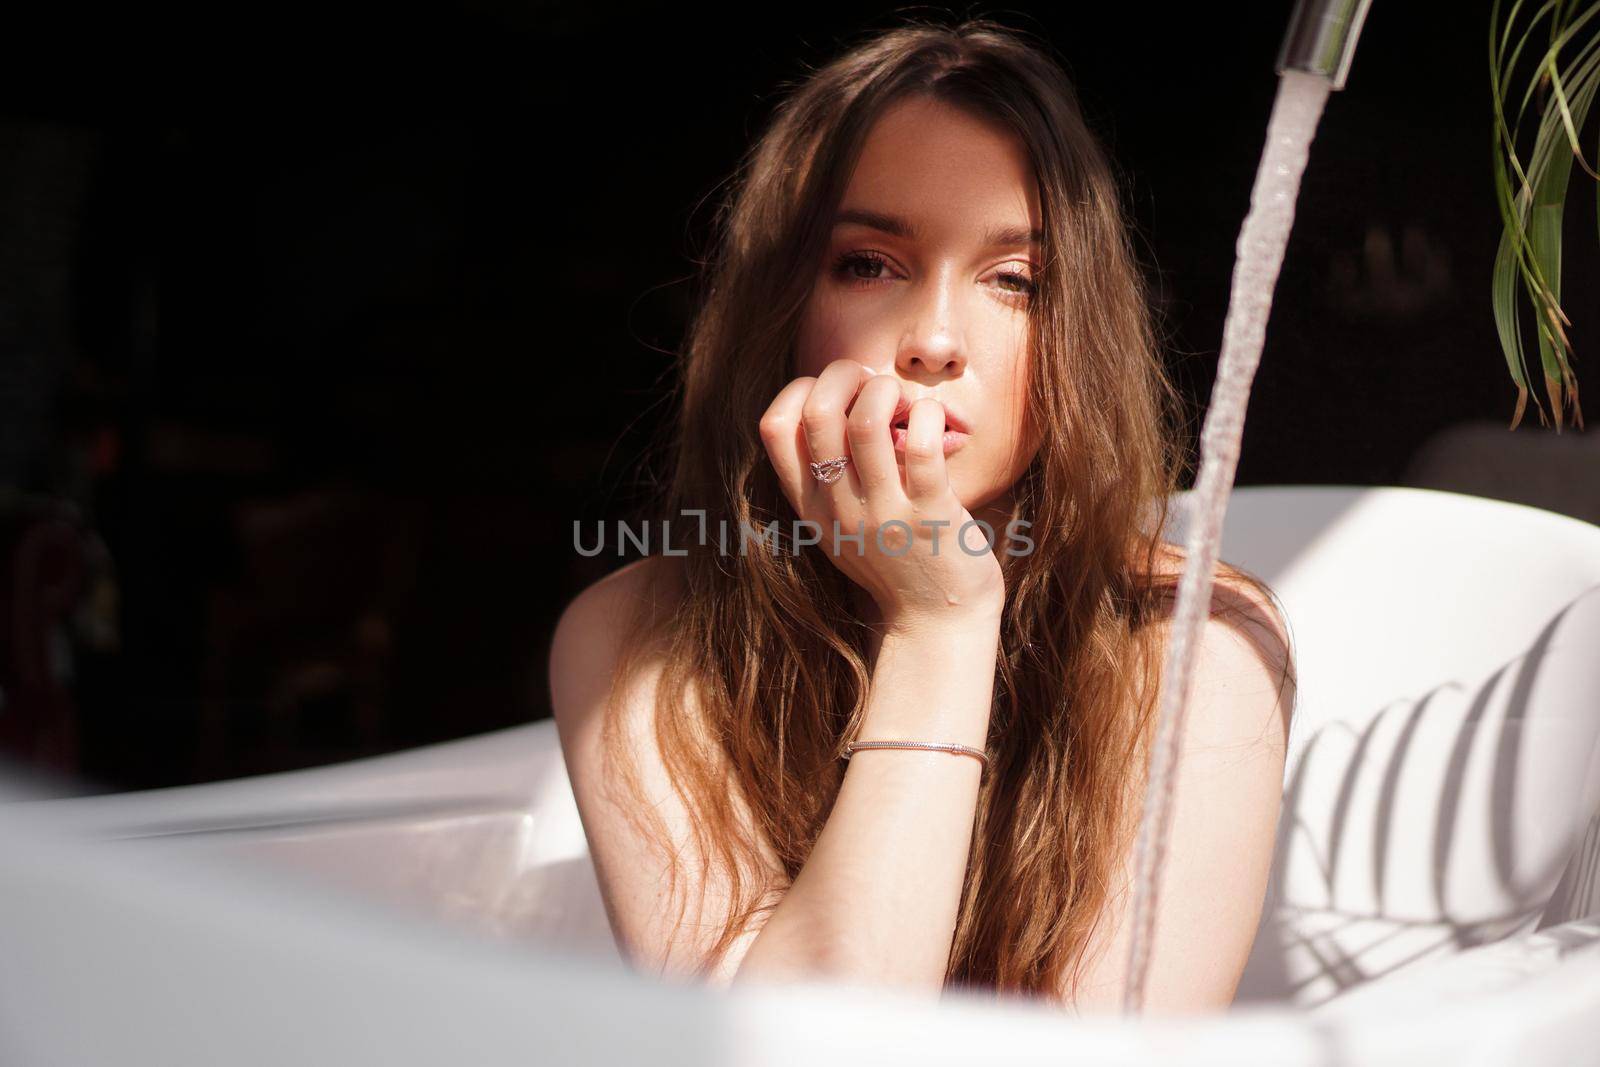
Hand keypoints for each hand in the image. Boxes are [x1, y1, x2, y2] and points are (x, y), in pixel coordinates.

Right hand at [757, 359, 1004, 628]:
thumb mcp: (838, 527)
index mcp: (810, 506)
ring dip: (889, 391)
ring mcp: (883, 514)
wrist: (936, 625)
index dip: (802, 389)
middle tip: (874, 383)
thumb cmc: (895, 564)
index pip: (773, 426)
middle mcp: (838, 509)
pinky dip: (928, 416)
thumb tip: (827, 403)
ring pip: (867, 421)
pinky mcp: (930, 517)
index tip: (838, 393)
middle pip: (818, 412)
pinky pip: (921, 447)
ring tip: (906, 402)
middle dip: (845, 373)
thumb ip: (824, 479)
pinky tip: (934, 422)